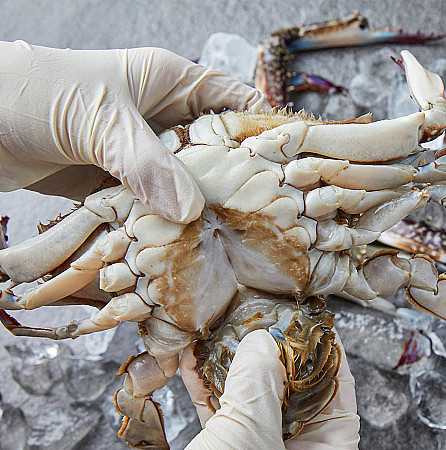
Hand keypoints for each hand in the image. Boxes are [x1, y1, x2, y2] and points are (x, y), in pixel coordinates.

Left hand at [0, 40, 265, 222]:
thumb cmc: (33, 94)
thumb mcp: (101, 121)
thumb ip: (147, 164)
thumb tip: (191, 212)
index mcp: (171, 82)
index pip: (236, 103)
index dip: (264, 132)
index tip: (290, 170)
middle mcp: (163, 119)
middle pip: (217, 153)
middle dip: (238, 183)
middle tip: (267, 218)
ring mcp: (141, 156)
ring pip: (187, 186)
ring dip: (203, 212)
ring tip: (234, 241)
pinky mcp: (118, 188)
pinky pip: (154, 209)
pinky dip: (167, 228)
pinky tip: (188, 248)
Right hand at [116, 330, 360, 449]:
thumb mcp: (248, 436)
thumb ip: (260, 381)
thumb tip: (264, 340)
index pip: (339, 392)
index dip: (325, 351)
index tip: (309, 318)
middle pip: (299, 393)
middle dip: (276, 354)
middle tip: (263, 315)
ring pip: (258, 400)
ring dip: (239, 365)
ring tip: (228, 327)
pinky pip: (226, 415)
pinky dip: (211, 386)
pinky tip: (198, 355)